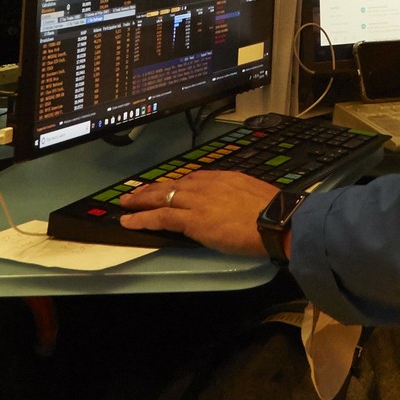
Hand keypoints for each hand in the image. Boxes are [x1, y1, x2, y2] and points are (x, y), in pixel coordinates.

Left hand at [117, 169, 276, 257]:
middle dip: (150, 189)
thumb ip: (236, 196)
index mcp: (221, 178)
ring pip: (161, 198)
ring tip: (125, 205)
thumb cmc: (271, 211)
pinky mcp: (192, 220)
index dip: (173, 185)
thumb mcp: (252, 194)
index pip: (190, 179)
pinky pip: (161, 217)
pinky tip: (130, 221)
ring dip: (141, 201)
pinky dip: (143, 219)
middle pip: (171, 184)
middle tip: (133, 193)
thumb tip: (233, 205)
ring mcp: (197, 201)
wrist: (274, 219)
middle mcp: (205, 185)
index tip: (164, 187)